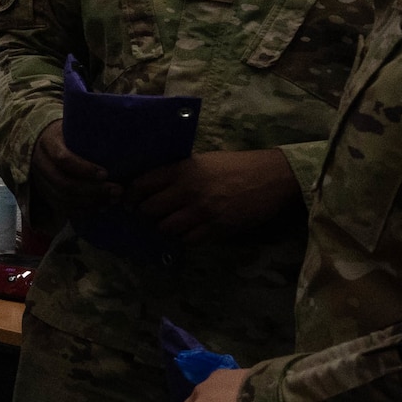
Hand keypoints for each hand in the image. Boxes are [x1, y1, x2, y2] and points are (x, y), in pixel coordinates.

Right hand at [30, 119, 118, 217]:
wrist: (42, 139)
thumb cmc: (67, 132)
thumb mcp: (73, 126)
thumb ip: (89, 132)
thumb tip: (120, 136)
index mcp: (48, 142)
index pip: (63, 159)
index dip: (84, 169)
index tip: (106, 173)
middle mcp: (39, 163)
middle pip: (64, 183)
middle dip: (93, 190)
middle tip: (117, 191)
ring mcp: (39, 180)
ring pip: (62, 198)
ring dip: (90, 202)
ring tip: (112, 201)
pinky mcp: (43, 192)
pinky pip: (61, 207)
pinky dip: (81, 211)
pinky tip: (99, 208)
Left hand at [124, 149, 299, 243]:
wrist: (272, 176)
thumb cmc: (236, 166)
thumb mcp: (202, 161)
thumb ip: (177, 173)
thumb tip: (150, 186)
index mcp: (182, 169)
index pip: (142, 185)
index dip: (131, 195)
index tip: (129, 201)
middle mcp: (187, 189)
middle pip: (149, 210)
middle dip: (146, 214)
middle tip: (151, 215)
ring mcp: (201, 211)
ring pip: (166, 228)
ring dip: (166, 228)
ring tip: (173, 223)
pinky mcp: (216, 227)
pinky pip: (188, 240)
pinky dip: (186, 237)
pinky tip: (191, 230)